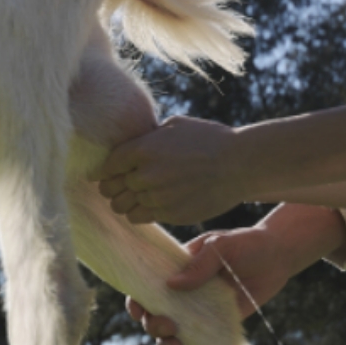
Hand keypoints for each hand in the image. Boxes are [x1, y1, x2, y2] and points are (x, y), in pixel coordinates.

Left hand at [93, 114, 243, 224]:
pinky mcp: (170, 214)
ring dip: (126, 203)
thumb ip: (148, 138)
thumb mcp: (175, 126)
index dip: (105, 171)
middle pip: (110, 190)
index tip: (107, 173)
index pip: (107, 165)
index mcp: (143, 149)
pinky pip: (142, 218)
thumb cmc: (210, 139)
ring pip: (123, 208)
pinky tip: (151, 204)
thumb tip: (133, 145)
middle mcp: (145, 175)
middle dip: (113, 188)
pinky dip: (141, 213)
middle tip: (121, 186)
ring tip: (136, 197)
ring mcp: (157, 197)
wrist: (240, 164)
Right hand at [127, 207, 345, 344]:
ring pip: (170, 330)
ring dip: (165, 342)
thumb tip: (172, 284)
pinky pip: (195, 340)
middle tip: (169, 326)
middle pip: (154, 312)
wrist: (278, 257)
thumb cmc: (248, 243)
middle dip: (153, 324)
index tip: (139, 311)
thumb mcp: (221, 246)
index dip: (137, 299)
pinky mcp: (216, 323)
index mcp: (177, 267)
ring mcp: (199, 308)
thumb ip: (200, 264)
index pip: (147, 284)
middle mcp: (184, 290)